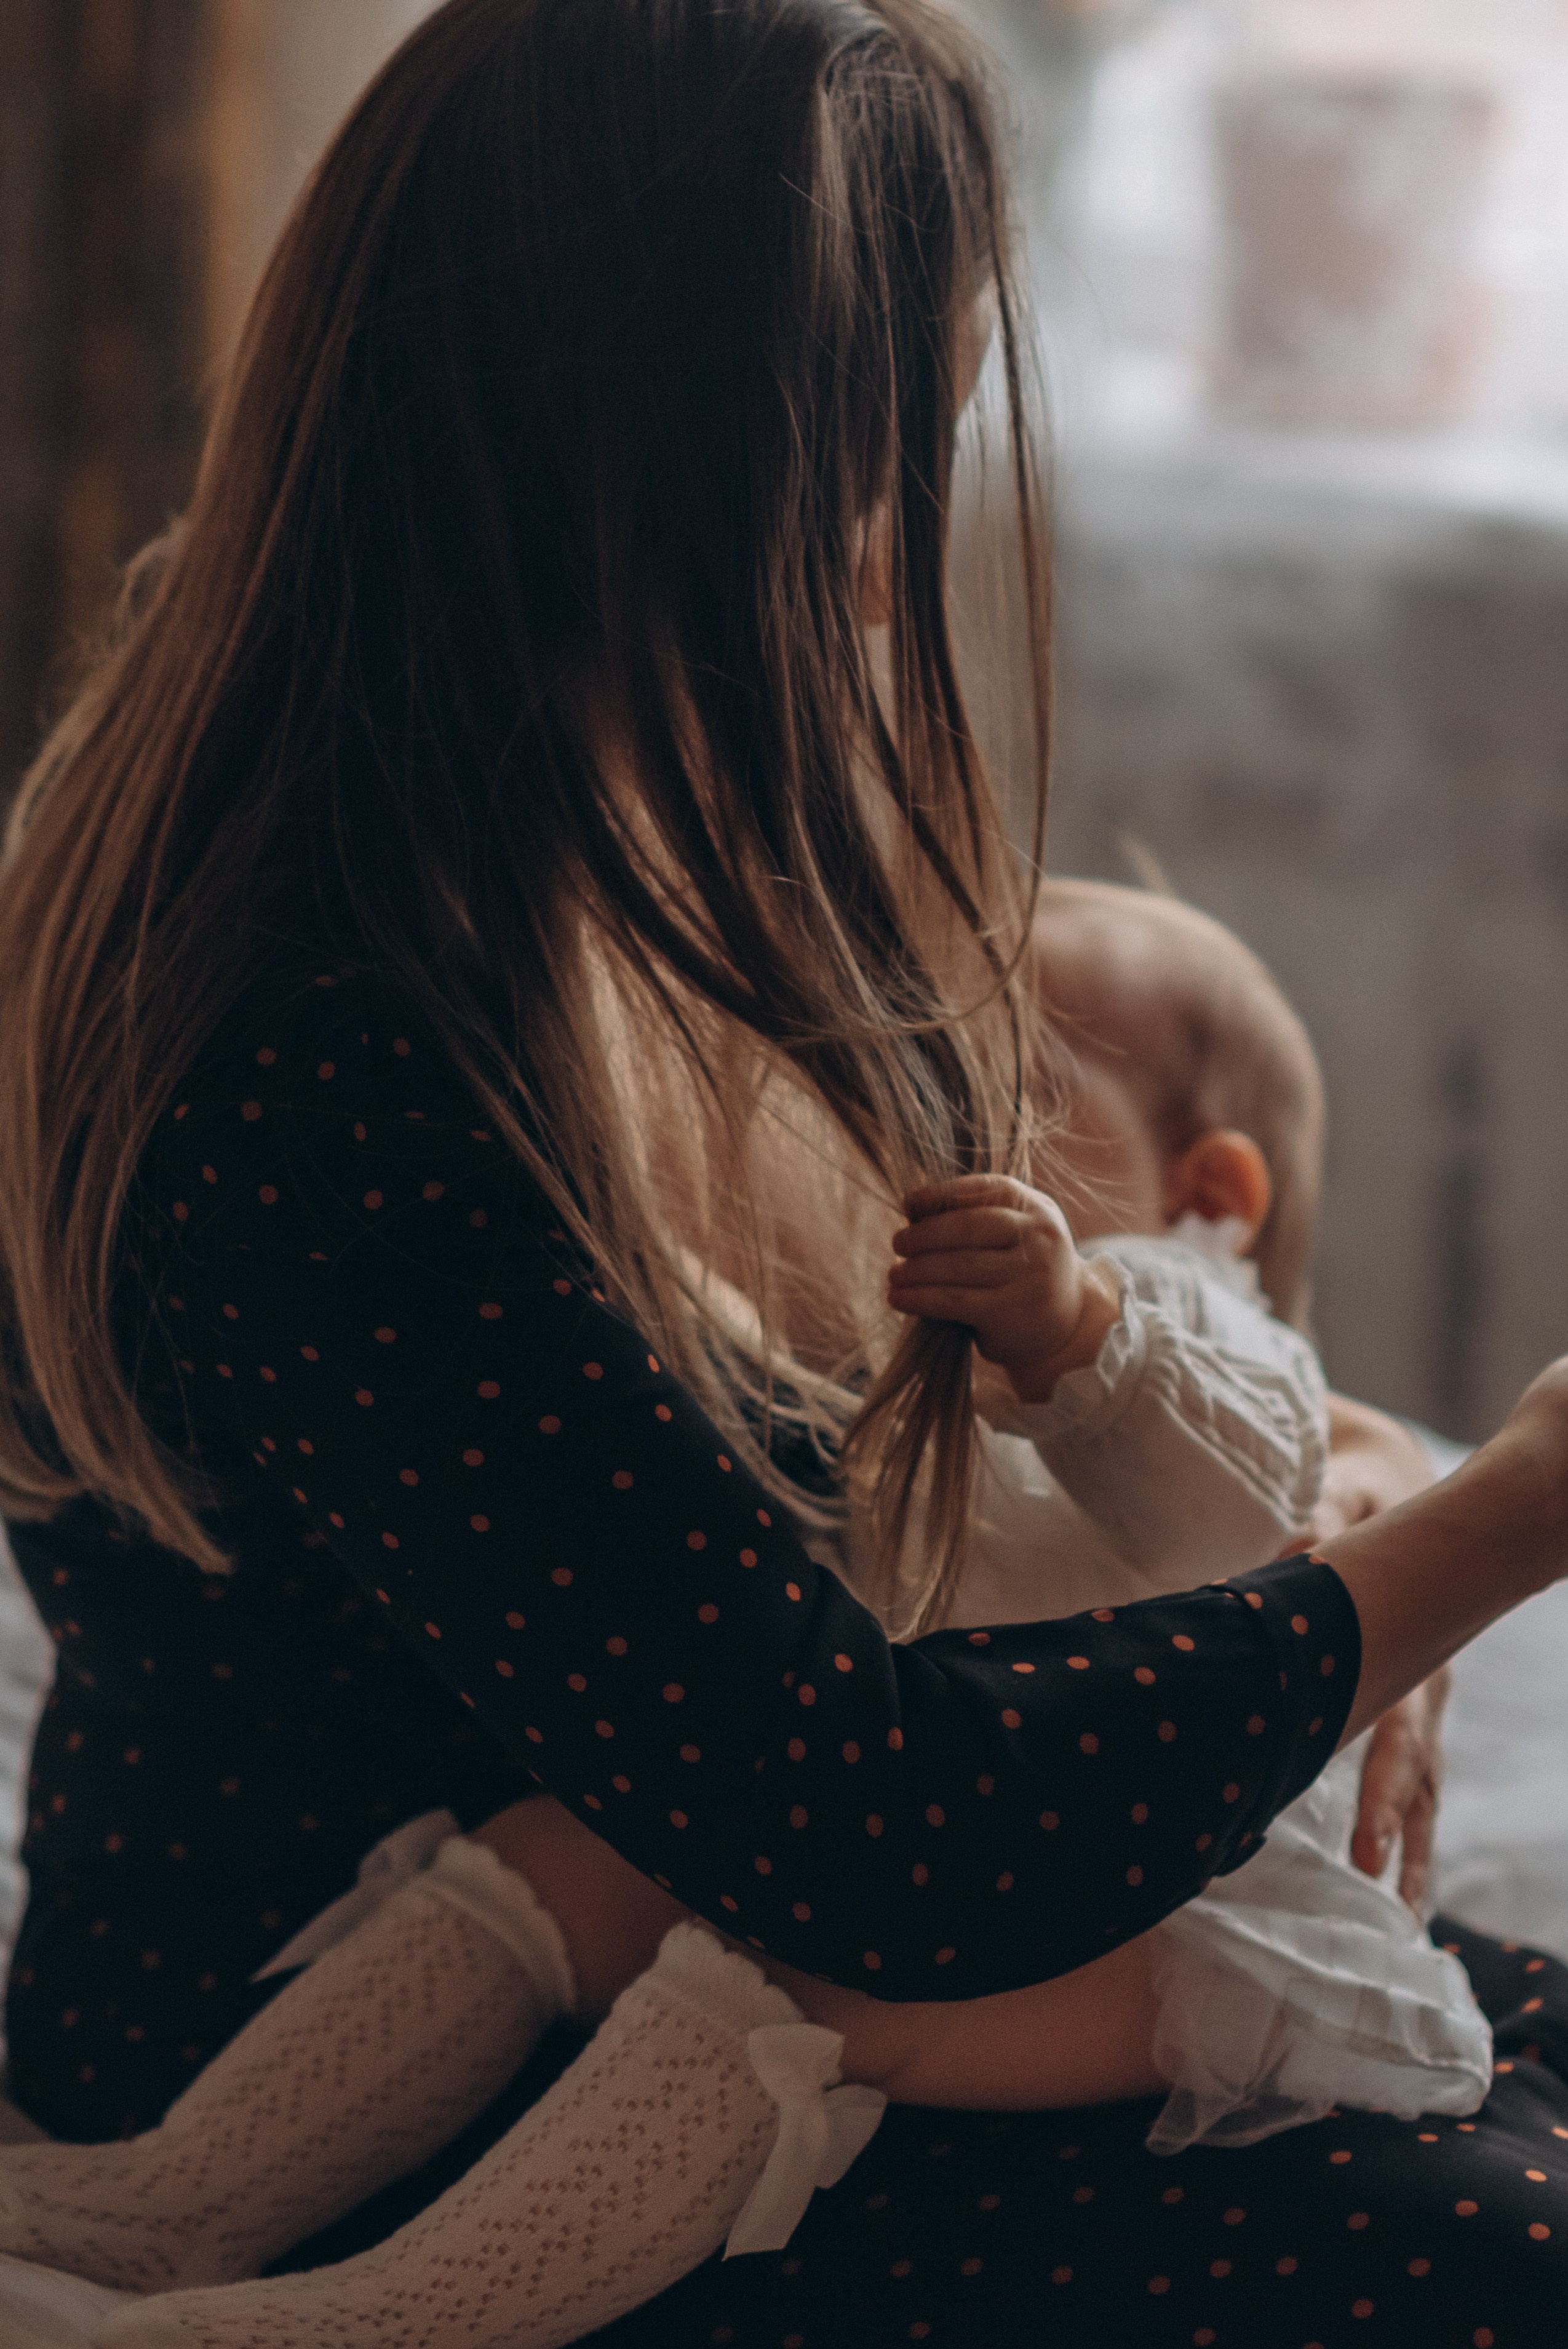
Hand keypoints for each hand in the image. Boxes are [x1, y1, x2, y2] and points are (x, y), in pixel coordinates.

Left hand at [887, 1175, 1120, 1403]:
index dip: (940, 1194)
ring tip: (894, 1275)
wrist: (1068, 1325)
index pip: (982, 1190)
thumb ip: (977, 1216)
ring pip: (957, 1265)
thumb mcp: (1016, 1234)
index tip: (909, 1204)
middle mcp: (1038, 1237)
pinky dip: (919, 1298)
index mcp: (1037, 1208)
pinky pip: (953, 1300)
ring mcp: (1029, 1276)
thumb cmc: (1025, 1272)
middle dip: (924, 1234)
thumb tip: (913, 1211)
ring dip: (916, 1270)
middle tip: (897, 1244)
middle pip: (968, 1226)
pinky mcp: (1011, 1312)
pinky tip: (898, 1298)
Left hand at [1303, 1395, 1446, 1903]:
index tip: (1368, 1856)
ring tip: (1403, 1924)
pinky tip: (1393, 1882)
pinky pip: (1415, 1778)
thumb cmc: (1365, 1499)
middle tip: (1382, 1904)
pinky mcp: (1409, 1712)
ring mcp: (1423, 1705)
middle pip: (1418, 1777)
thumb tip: (1301, 1544)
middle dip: (1402, 1841)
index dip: (1384, 1797)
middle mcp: (1427, 1688)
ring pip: (1425, 1790)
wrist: (1401, 1488)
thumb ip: (1323, 1524)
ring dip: (1415, 1855)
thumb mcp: (1345, 1499)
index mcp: (1412, 1652)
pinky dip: (1408, 1830)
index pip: (1401, 1737)